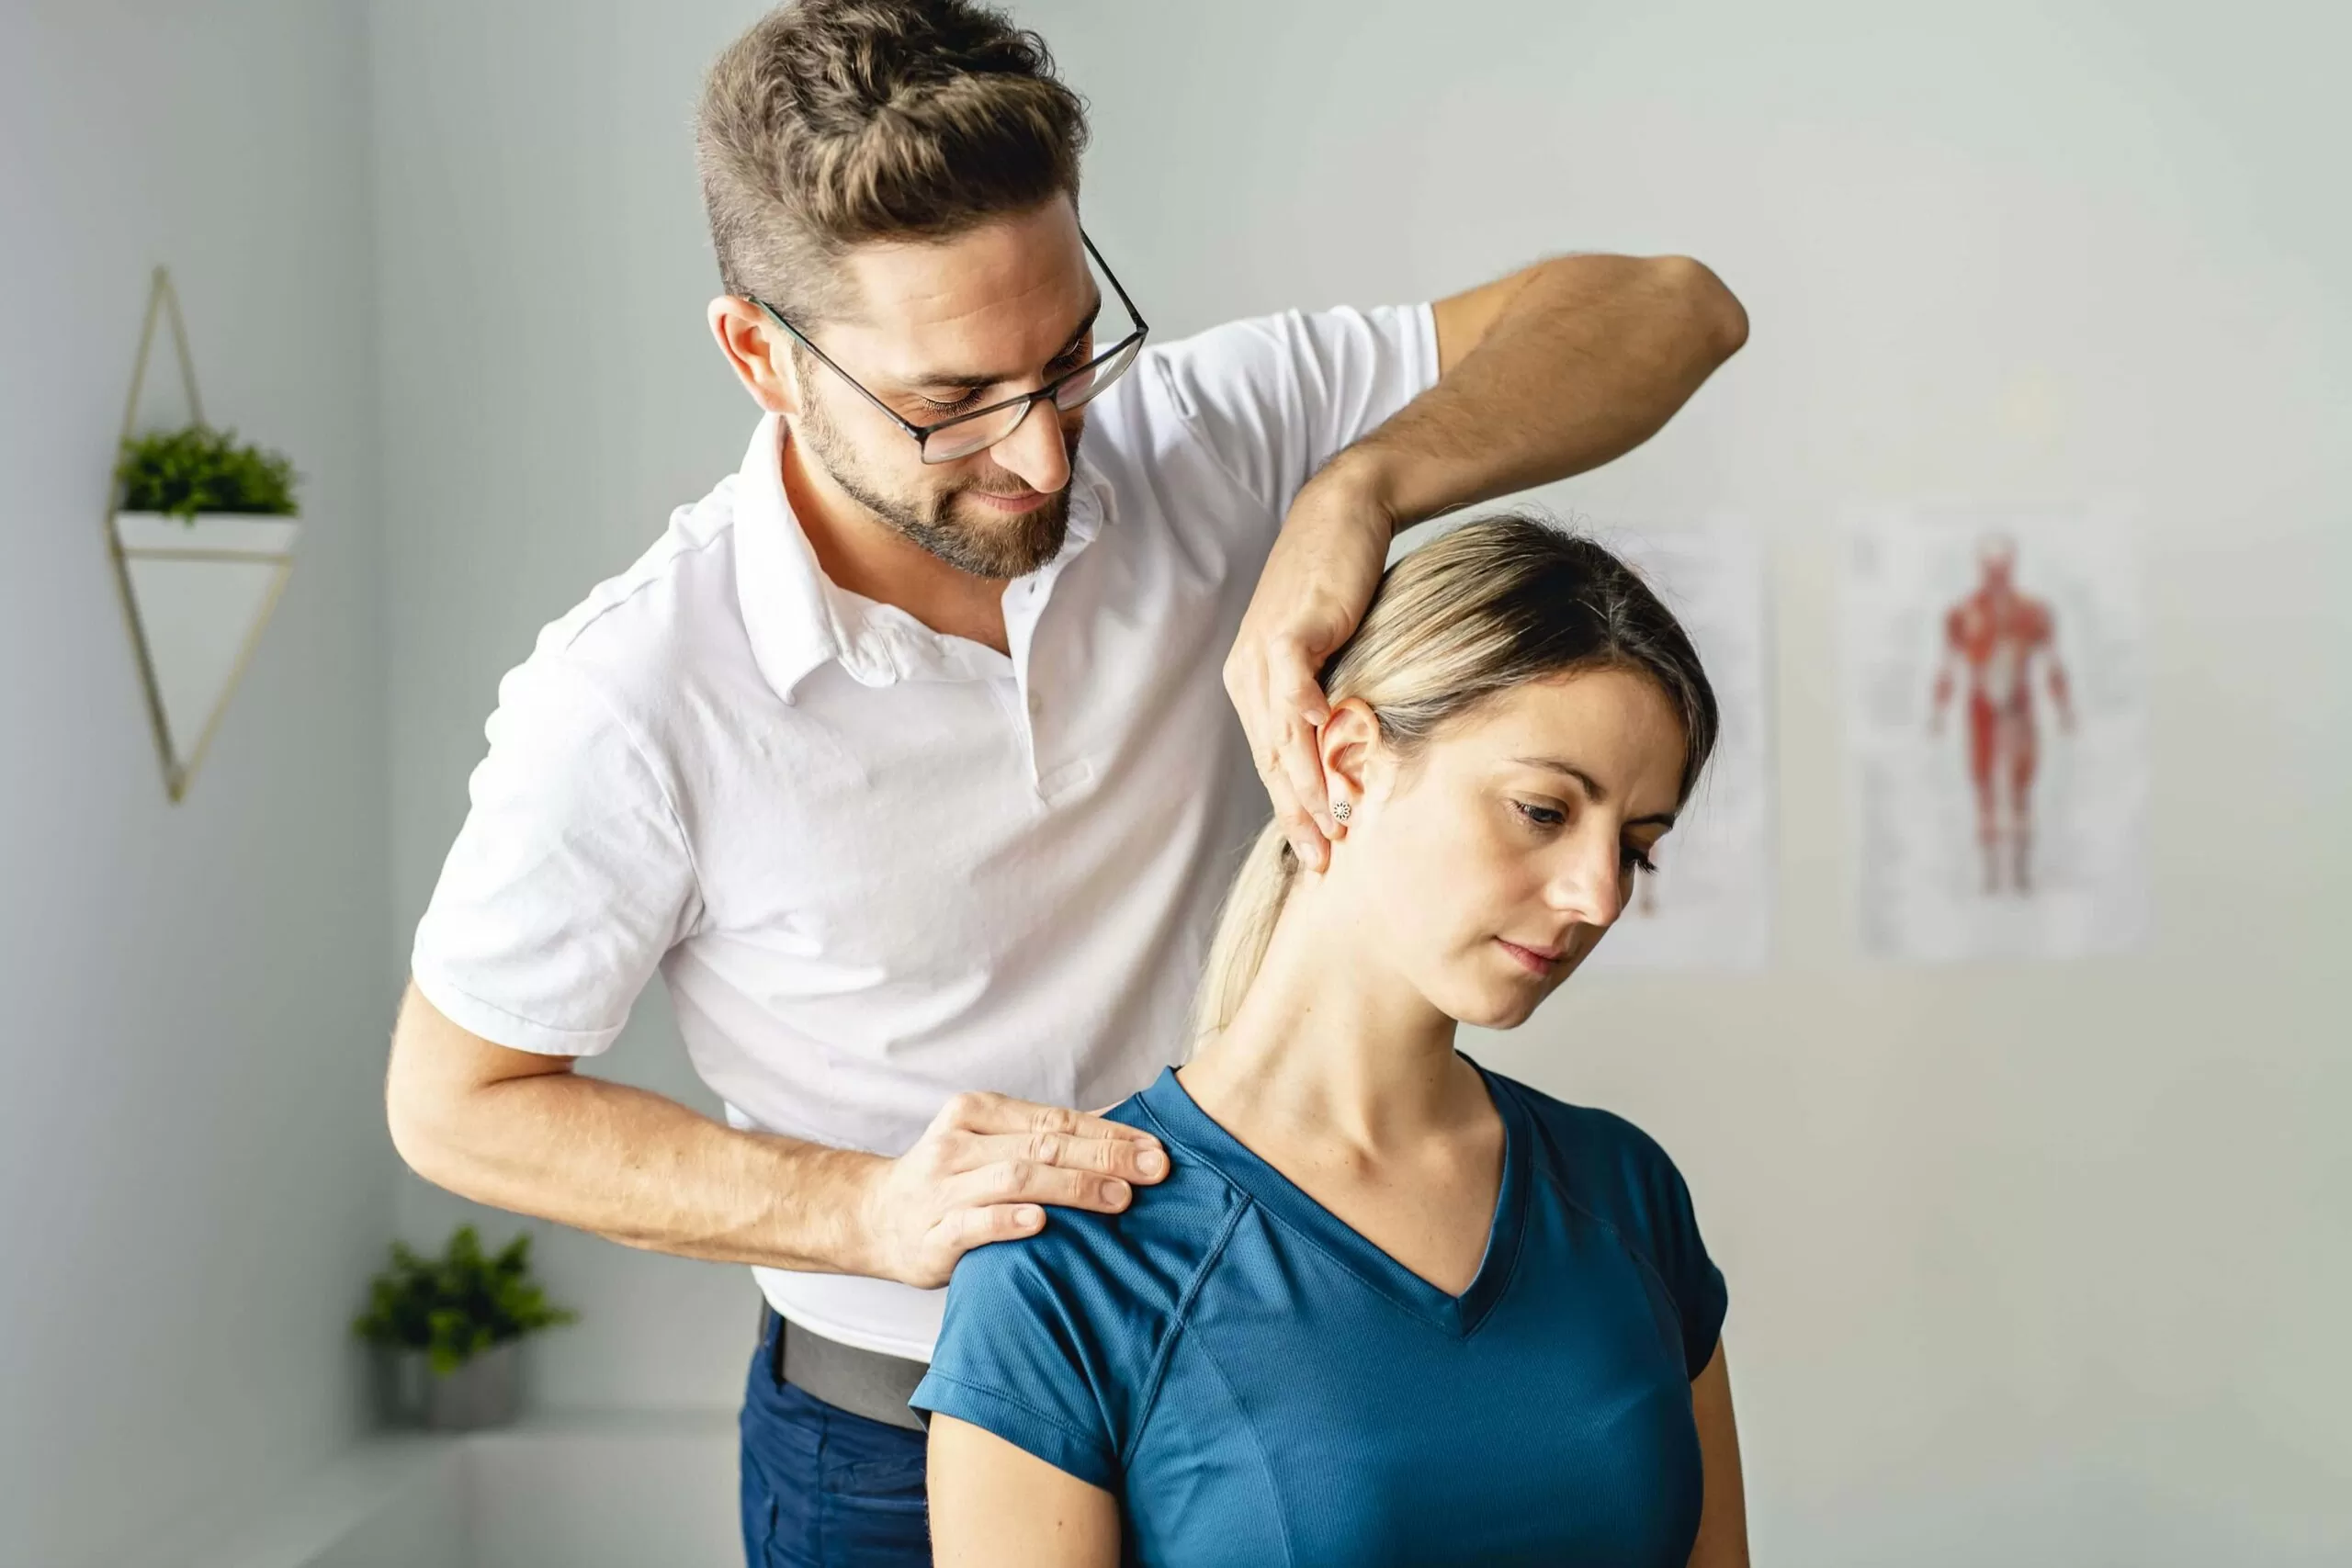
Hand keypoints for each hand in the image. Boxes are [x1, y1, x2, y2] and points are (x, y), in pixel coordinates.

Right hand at [858, 1092, 1169, 1288]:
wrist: (875, 1219)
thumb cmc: (951, 1181)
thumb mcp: (992, 1146)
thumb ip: (1047, 1139)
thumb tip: (1123, 1131)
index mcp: (977, 1113)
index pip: (1055, 1121)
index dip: (1109, 1135)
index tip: (1155, 1150)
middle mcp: (958, 1144)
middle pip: (1042, 1146)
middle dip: (1104, 1158)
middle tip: (1152, 1172)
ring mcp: (941, 1188)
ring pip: (1014, 1179)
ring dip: (1072, 1188)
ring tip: (1118, 1199)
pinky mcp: (931, 1234)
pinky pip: (973, 1223)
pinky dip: (1008, 1220)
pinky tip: (1041, 1222)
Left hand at [1224, 460, 1395, 871]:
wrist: (1345, 517)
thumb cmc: (1342, 588)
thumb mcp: (1331, 656)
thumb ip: (1330, 702)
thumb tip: (1349, 755)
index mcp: (1253, 687)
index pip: (1271, 763)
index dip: (1293, 812)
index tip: (1317, 854)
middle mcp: (1250, 674)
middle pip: (1272, 759)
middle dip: (1298, 814)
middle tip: (1323, 859)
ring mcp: (1264, 653)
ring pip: (1281, 732)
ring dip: (1306, 780)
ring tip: (1333, 820)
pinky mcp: (1289, 629)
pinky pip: (1292, 683)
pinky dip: (1306, 715)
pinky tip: (1325, 745)